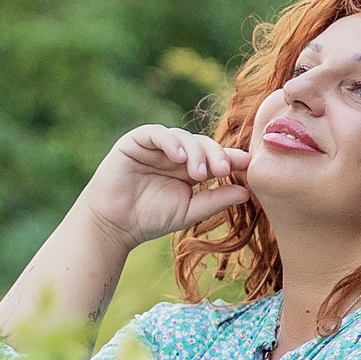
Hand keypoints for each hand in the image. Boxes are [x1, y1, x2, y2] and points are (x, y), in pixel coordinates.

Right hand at [78, 125, 252, 247]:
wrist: (114, 226)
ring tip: (199, 173)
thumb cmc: (149, 220)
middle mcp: (175, 155)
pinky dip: (170, 142)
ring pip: (183, 137)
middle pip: (203, 144)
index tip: (247, 165)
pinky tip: (179, 157)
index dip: (231, 158)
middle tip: (223, 170)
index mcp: (189, 170)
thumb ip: (215, 200)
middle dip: (216, 155)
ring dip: (195, 152)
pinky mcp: (135, 142)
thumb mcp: (189, 211)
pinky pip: (157, 133)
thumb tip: (246, 191)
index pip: (214, 157)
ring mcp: (155, 147)